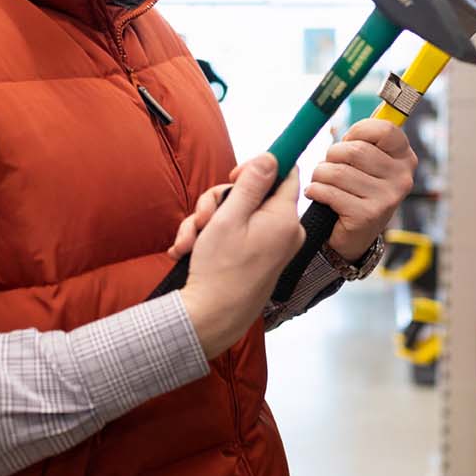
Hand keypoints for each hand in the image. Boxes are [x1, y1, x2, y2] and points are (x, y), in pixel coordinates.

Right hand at [176, 154, 305, 359]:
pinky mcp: (257, 258)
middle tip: (202, 219)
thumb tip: (272, 156)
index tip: (235, 175)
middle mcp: (283, 232)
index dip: (260, 166)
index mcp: (284, 219)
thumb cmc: (220, 271)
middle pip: (253, 194)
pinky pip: (235, 234)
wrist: (210, 319)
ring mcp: (271, 246)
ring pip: (237, 214)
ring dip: (207, 223)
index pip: (286, 173)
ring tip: (189, 243)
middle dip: (219, 202)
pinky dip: (210, 239)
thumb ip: (252, 183)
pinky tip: (188, 251)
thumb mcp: (230, 217)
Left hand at [304, 119, 417, 260]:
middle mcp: (402, 177)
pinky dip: (316, 191)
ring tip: (321, 181)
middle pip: (354, 150)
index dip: (357, 131)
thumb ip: (364, 138)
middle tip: (329, 166)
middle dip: (331, 156)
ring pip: (338, 171)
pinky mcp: (368, 215)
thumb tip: (342, 98)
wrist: (353, 236)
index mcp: (404, 157)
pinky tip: (317, 194)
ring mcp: (387, 198)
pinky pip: (330, 192)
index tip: (347, 141)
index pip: (384, 129)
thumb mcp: (366, 162)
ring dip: (320, 174)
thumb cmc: (355, 189)